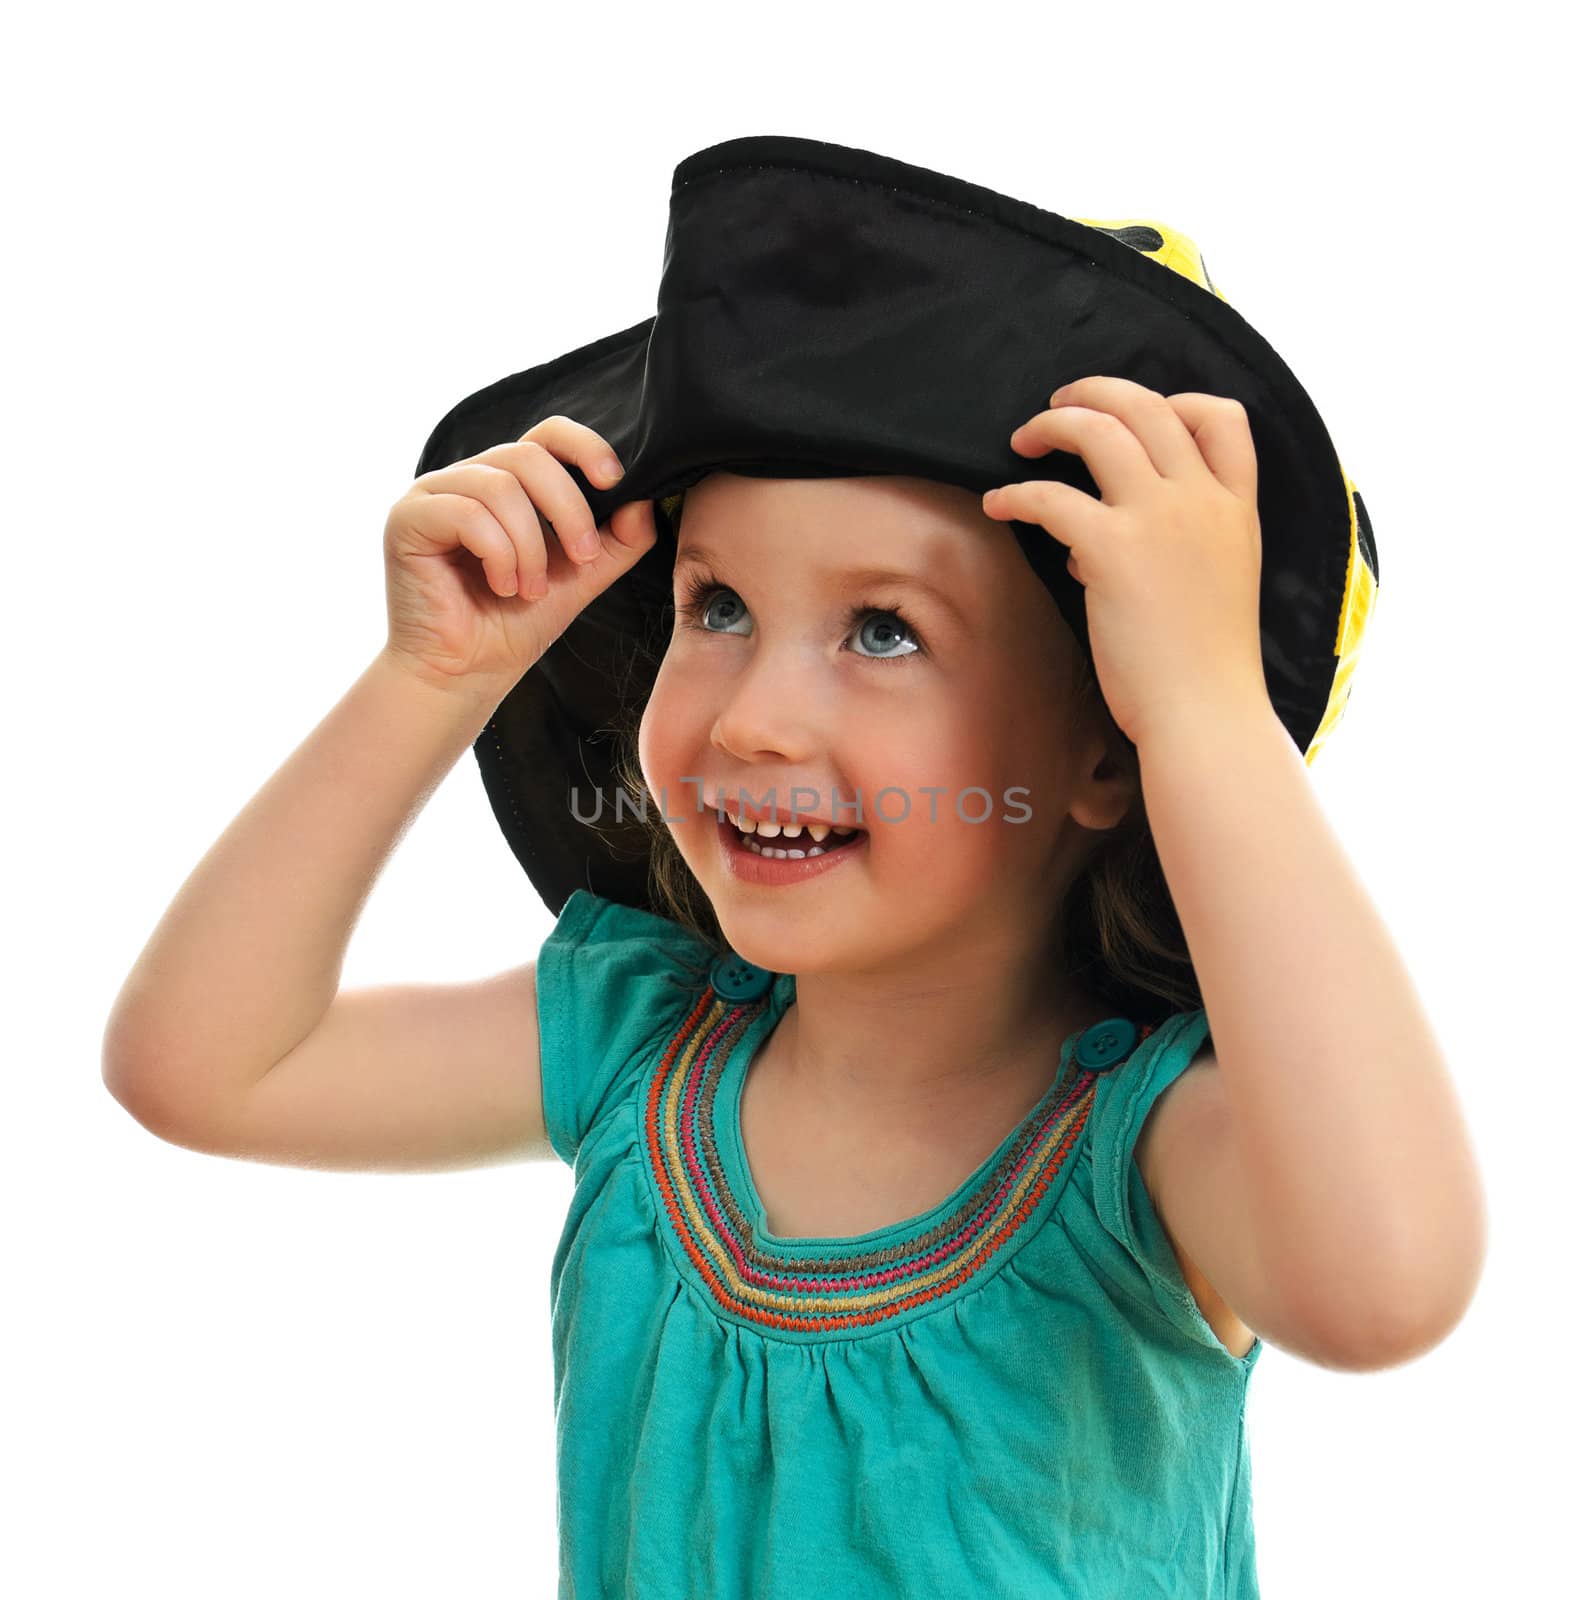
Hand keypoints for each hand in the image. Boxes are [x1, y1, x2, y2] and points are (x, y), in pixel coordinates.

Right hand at [382, 415, 656, 697]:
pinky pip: (466, 513)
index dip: (585, 446)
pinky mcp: (407, 518)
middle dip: (568, 509)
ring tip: (530, 589)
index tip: (613, 480)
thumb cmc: (513, 625)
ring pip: (500, 487)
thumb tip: (645, 501)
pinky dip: (498, 554)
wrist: (465, 674)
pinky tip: (502, 587)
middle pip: (528, 455)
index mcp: (509, 482)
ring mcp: (433, 493)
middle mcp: (468, 478)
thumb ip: (615, 542)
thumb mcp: (580, 579)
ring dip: (530, 546)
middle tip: (580, 560)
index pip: (547, 435)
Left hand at [982, 375, 1270, 748]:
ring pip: (1099, 430)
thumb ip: (1168, 547)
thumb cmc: (1201, 666)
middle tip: (1057, 405)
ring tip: (1023, 439)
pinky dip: (1014, 493)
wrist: (1205, 712)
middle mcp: (1201, 498)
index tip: (1137, 418)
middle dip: (1095, 392)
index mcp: (1236, 507)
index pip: (1221, 416)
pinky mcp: (1112, 548)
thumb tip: (1093, 541)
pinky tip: (997, 505)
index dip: (1174, 400)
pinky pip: (1049, 496)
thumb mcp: (1209, 585)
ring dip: (1052, 424)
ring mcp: (1159, 518)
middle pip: (1148, 405)